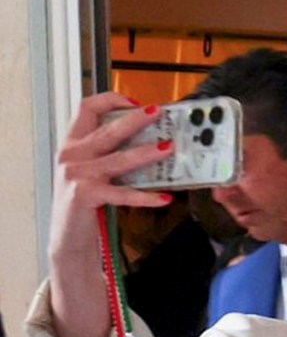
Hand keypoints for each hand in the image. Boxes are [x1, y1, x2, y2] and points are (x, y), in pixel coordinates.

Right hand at [49, 92, 174, 336]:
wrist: (67, 236)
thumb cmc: (86, 200)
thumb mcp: (92, 170)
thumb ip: (110, 153)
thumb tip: (152, 140)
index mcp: (72, 143)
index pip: (87, 108)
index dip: (111, 100)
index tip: (135, 102)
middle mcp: (71, 155)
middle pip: (107, 130)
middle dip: (135, 120)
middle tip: (158, 113)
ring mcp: (77, 175)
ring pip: (118, 159)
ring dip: (146, 153)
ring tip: (169, 148)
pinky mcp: (86, 196)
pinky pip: (123, 194)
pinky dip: (146, 197)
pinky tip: (165, 198)